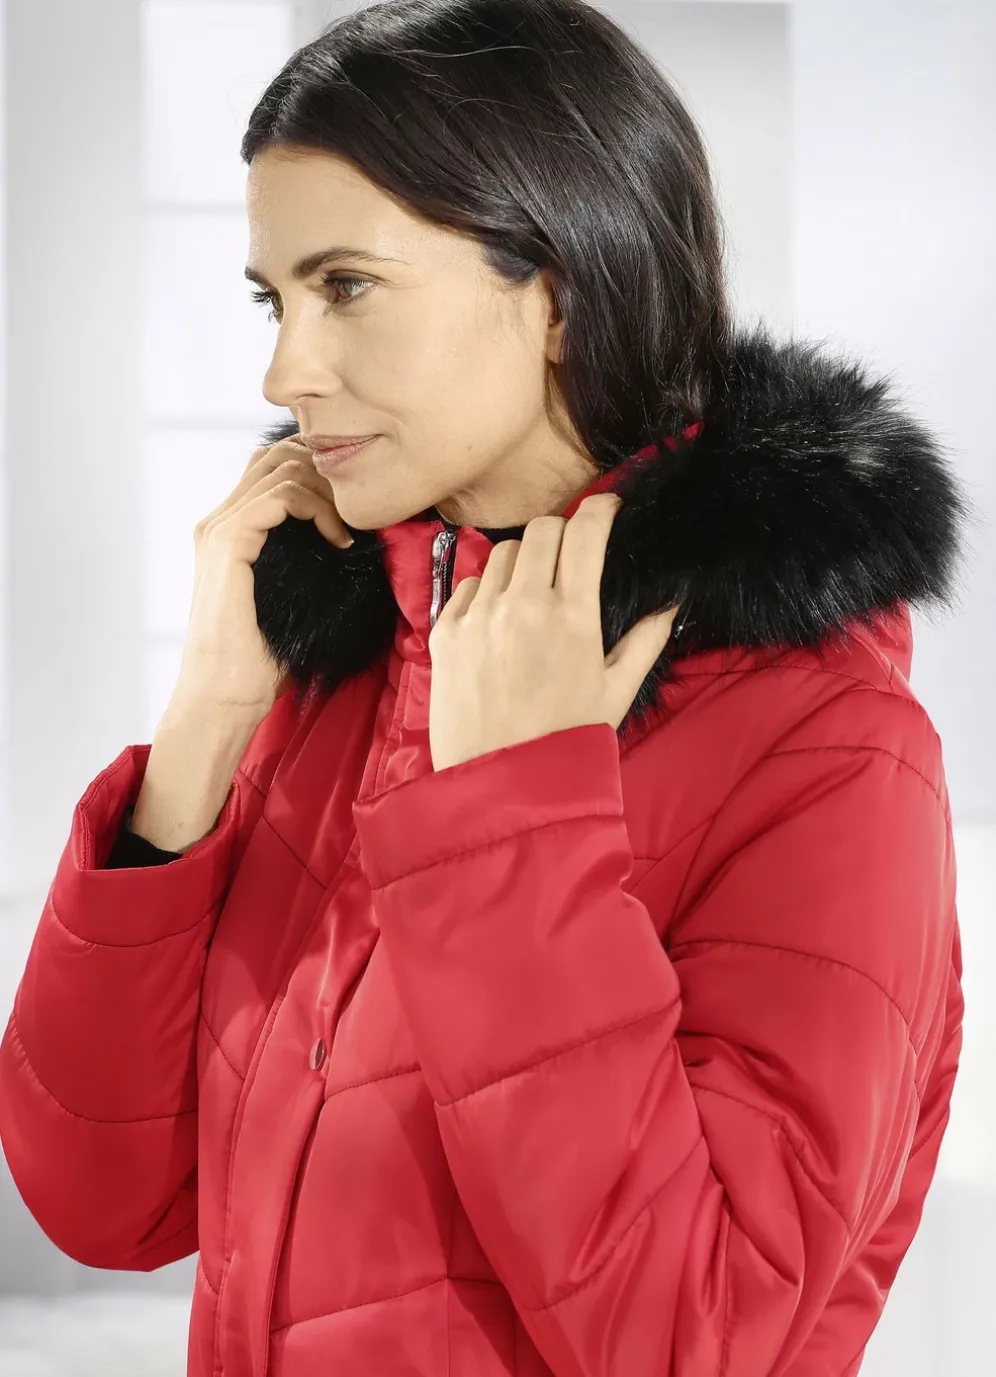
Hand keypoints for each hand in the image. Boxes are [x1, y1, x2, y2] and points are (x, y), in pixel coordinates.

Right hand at [176, 433, 353, 716]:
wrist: (224, 698)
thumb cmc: (259, 661)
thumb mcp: (291, 599)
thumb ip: (305, 563)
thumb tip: (350, 544)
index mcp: (229, 532)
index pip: (273, 469)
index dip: (319, 474)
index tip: (355, 511)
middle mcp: (218, 522)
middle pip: (275, 456)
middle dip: (325, 470)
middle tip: (358, 510)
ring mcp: (218, 530)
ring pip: (281, 468)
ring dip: (327, 491)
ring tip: (350, 530)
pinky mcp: (227, 543)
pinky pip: (280, 495)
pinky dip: (317, 508)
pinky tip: (338, 540)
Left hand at [427, 493, 680, 770]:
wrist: (501, 784)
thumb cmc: (565, 741)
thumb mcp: (616, 692)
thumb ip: (645, 641)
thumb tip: (670, 604)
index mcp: (572, 616)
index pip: (585, 531)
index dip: (600, 508)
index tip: (607, 508)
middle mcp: (523, 605)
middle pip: (543, 529)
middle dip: (563, 531)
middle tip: (572, 552)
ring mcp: (480, 616)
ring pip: (504, 553)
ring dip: (525, 561)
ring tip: (535, 592)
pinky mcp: (446, 632)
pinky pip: (470, 584)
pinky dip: (489, 590)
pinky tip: (501, 620)